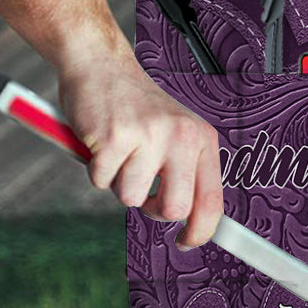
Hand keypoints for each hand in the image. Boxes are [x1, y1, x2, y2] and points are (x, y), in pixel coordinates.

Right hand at [57, 55, 224, 249]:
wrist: (101, 65)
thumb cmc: (136, 107)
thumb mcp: (176, 133)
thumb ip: (186, 172)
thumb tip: (193, 222)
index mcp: (201, 138)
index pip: (212, 199)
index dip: (201, 231)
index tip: (187, 242)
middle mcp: (181, 136)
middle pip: (174, 209)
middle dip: (152, 209)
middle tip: (142, 189)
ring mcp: (149, 136)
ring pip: (131, 198)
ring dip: (118, 182)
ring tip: (120, 152)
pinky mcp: (114, 137)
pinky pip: (101, 181)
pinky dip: (96, 169)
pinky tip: (102, 143)